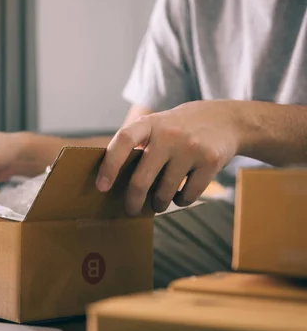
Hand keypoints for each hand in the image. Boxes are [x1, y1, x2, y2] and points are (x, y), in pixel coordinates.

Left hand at [96, 101, 240, 214]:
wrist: (227, 120)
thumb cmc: (180, 128)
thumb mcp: (157, 125)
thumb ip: (138, 144)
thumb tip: (112, 180)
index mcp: (150, 124)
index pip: (123, 141)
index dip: (109, 165)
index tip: (102, 186)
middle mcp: (169, 134)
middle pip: (141, 179)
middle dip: (133, 201)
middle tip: (130, 210)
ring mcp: (191, 147)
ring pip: (164, 192)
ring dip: (158, 203)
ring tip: (158, 203)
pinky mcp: (210, 161)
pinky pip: (187, 195)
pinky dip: (181, 201)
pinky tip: (179, 195)